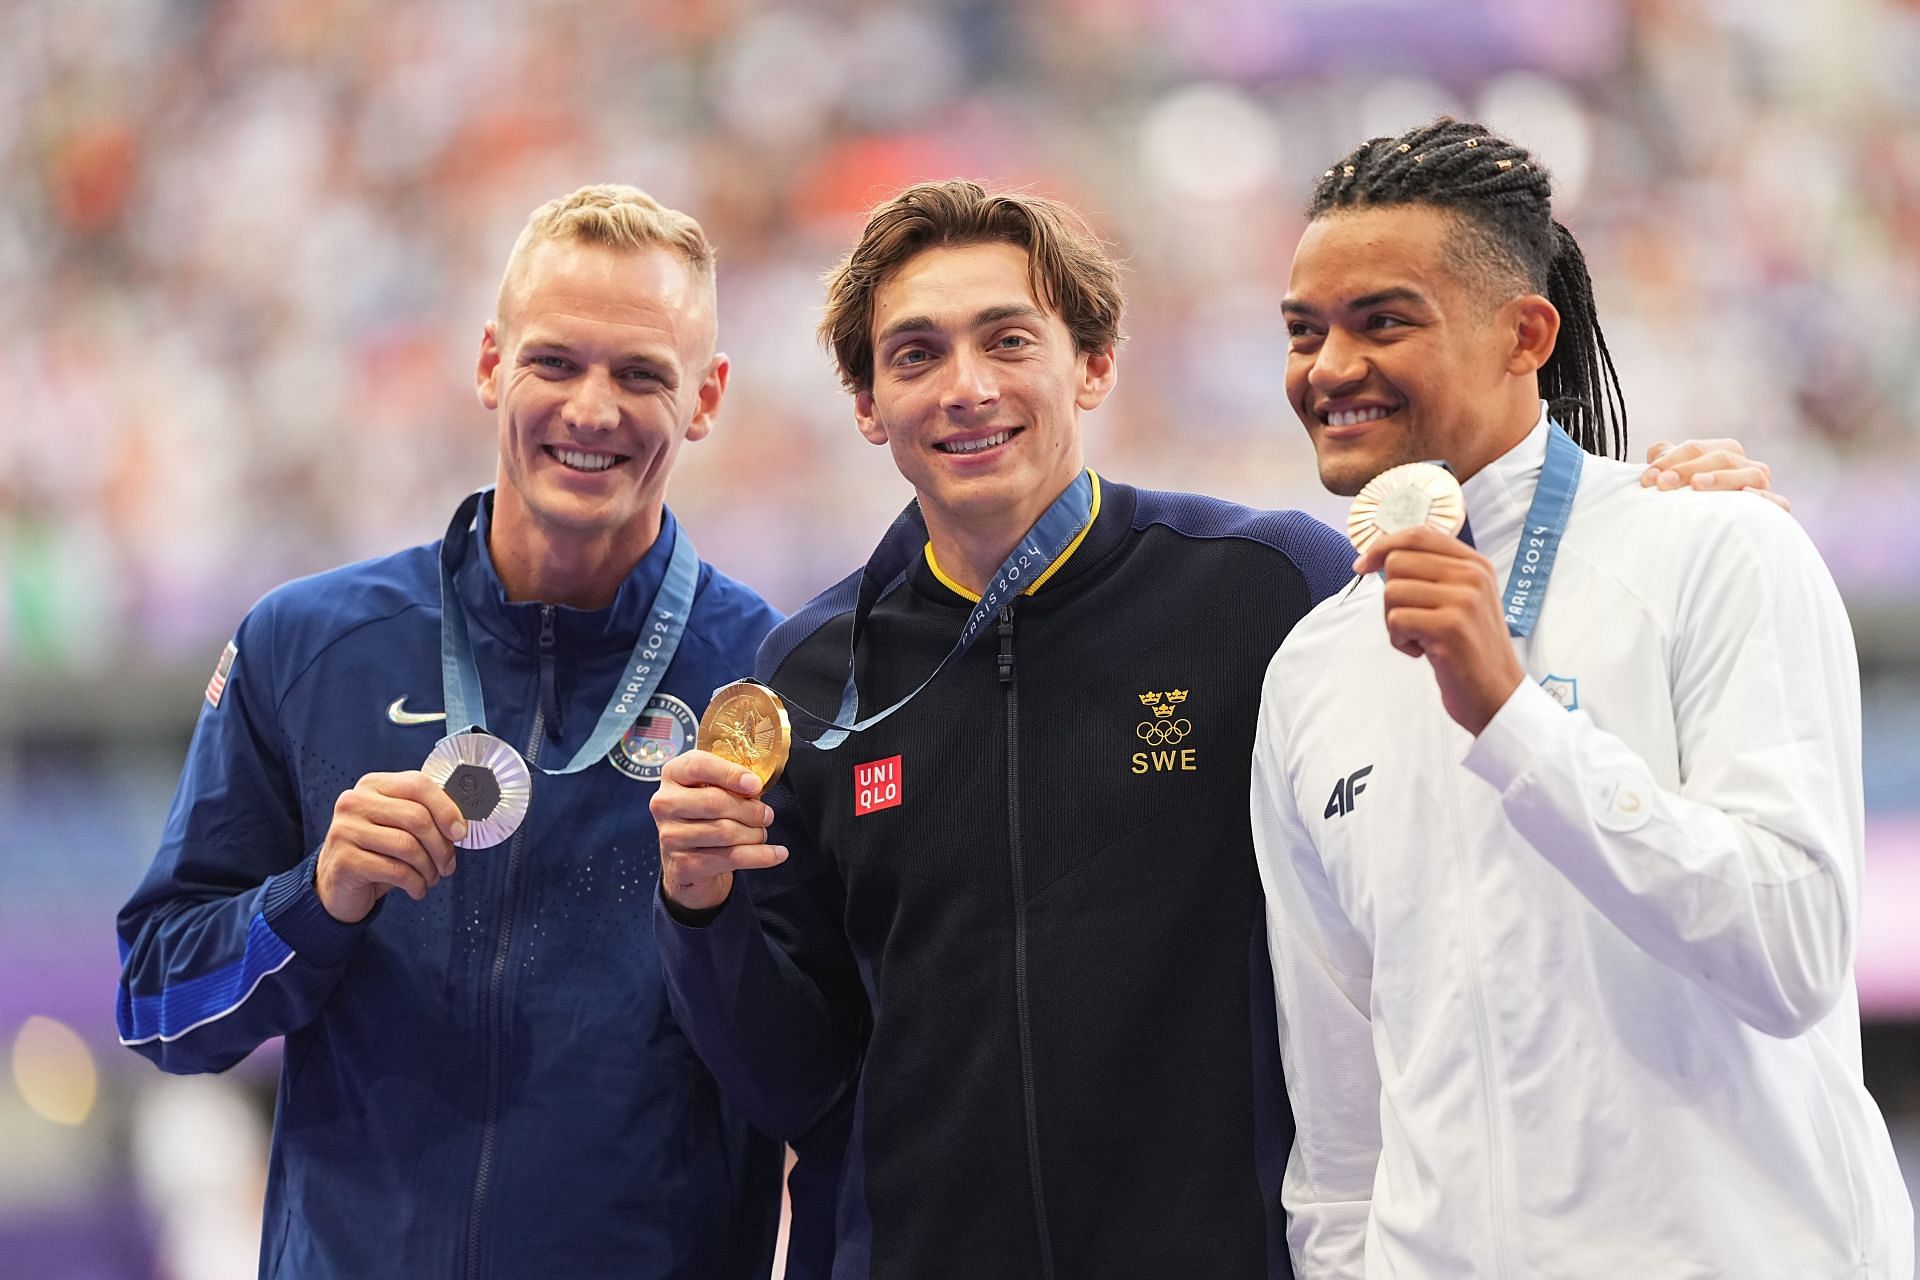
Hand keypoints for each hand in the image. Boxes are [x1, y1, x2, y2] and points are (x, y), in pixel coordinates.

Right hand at [317, 772, 467, 922]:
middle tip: (447, 865)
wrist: (339, 886)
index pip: (418, 784)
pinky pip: (395, 870)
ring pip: (407, 845)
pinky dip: (415, 883)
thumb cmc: (378, 853)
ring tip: (431, 878)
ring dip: (429, 868)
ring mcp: (345, 830)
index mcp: (373, 785)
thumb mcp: (400, 827)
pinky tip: (417, 889)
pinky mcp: (344, 860)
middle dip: (441, 846)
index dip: (446, 809)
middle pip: (416, 817)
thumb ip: (425, 816)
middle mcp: (354, 802)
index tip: (460, 833)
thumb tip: (461, 825)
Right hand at [652, 750, 788, 914]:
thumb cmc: (705, 816)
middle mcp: (665, 803)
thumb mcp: (713, 789)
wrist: (687, 861)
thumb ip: (730, 782)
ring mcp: (670, 836)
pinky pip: (731, 858)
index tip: (755, 785)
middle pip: (714, 801)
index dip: (730, 773)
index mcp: (673, 774)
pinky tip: (777, 854)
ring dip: (755, 834)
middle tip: (767, 815)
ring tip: (761, 833)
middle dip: (750, 810)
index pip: (698, 765)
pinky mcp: (683, 865)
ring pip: (725, 832)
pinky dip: (761, 856)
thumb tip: (755, 786)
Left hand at [1353, 527, 1525, 735]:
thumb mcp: (1462, 600)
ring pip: (1392, 591)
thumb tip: (1381, 555)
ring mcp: (1463, 600)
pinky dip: (1399, 641)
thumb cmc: (1469, 649)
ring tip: (1420, 638)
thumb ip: (1433, 573)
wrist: (1496, 694)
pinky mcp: (1449, 627)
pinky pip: (1395, 620)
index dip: (1382, 546)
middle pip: (1398, 562)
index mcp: (1475, 564)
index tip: (1362, 566)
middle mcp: (1472, 576)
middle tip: (1411, 621)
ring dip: (1394, 621)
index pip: (1418, 535)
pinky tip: (1421, 652)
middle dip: (1390, 595)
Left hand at [1641, 438, 1788, 511]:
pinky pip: (1777, 501)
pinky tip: (1746, 494)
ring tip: (1697, 485)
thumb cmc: (1690, 506)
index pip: (1696, 449)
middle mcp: (1747, 466)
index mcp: (1725, 453)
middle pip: (1721, 457)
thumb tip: (1657, 450)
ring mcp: (1764, 487)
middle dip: (1688, 469)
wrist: (1716, 542)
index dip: (1669, 461)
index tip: (1646, 480)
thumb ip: (1667, 462)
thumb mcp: (1676, 482)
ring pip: (1750, 474)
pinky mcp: (1775, 511)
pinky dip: (1764, 497)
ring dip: (1722, 478)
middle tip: (1662, 484)